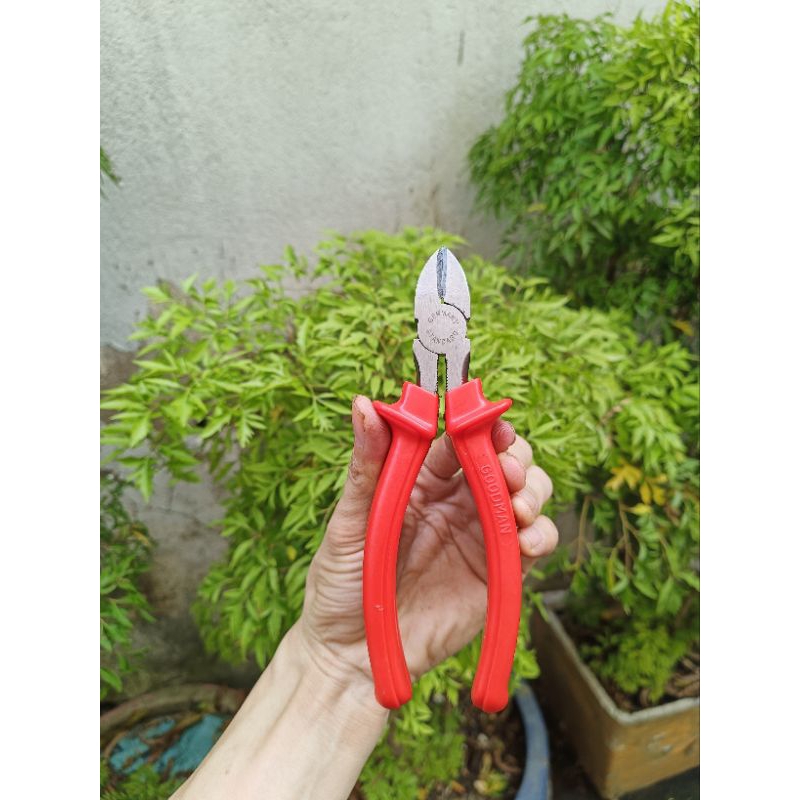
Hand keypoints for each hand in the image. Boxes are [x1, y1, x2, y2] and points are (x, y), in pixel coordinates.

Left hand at [295, 395, 558, 705]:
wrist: (352, 655)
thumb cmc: (341, 584)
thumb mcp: (349, 521)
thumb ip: (367, 465)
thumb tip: (365, 405)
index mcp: (420, 480)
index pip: (460, 439)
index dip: (481, 426)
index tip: (492, 424)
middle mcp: (456, 502)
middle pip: (503, 460)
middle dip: (515, 456)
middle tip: (507, 471)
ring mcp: (479, 536)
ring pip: (525, 495)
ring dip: (532, 490)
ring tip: (517, 506)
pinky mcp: (498, 573)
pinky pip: (533, 545)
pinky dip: (541, 535)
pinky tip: (525, 540)